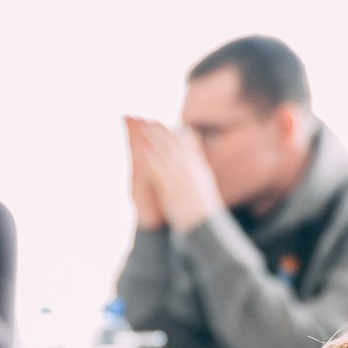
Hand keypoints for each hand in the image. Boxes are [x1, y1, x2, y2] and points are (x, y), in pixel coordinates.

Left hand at [128, 118, 219, 233]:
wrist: (206, 227)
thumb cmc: (204, 208)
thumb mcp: (204, 182)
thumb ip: (197, 164)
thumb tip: (193, 153)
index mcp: (197, 168)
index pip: (182, 145)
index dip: (168, 133)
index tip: (157, 122)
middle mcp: (190, 171)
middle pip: (173, 146)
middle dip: (159, 131)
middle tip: (145, 119)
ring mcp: (182, 180)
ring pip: (166, 155)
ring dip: (154, 140)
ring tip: (142, 129)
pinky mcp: (174, 191)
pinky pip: (161, 173)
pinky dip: (152, 161)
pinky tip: (142, 153)